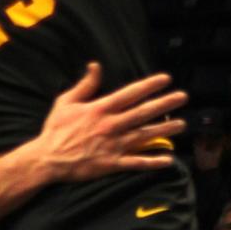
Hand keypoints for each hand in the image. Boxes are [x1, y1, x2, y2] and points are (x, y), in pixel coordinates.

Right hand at [36, 63, 186, 180]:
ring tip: (182, 124)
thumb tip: (96, 65)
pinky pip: (136, 162)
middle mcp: (111, 125)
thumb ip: (85, 84)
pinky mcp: (112, 164)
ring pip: (145, 136)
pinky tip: (169, 160)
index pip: (131, 93)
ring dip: (165, 129)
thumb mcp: (66, 101)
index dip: (150, 85)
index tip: (166, 79)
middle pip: (144, 112)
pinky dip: (153, 161)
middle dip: (166, 103)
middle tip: (183, 97)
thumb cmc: (56, 129)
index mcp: (101, 109)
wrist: (47, 158)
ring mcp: (113, 145)